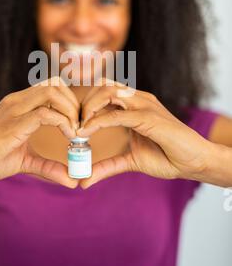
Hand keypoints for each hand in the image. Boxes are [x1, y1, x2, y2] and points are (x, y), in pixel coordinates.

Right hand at [0, 77, 79, 188]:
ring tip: (76, 131)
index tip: (79, 124)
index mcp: (20, 104)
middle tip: (81, 125)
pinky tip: (69, 137)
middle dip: (74, 102)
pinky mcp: (14, 123)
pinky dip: (63, 123)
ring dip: (71, 110)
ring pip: (52, 92)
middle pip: (55, 83)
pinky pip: (45, 114)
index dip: (70, 101)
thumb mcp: (24, 161)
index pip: (52, 87)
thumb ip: (47, 167)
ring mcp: (16, 109)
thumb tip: (72, 180)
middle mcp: (18, 101)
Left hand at [77, 78, 211, 188]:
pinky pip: (117, 114)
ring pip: (107, 92)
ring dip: (88, 108)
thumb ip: (107, 166)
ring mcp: (144, 105)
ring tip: (79, 128)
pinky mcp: (148, 117)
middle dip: (83, 103)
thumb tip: (84, 180)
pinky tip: (86, 132)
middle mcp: (138, 99)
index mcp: (134, 104)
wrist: (194, 162)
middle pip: (102, 85)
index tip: (72, 122)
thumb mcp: (130, 161)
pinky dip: (98, 122)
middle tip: (73, 124)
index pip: (104, 90)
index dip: (85, 103)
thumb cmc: (168, 157)